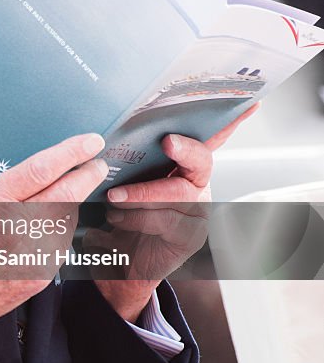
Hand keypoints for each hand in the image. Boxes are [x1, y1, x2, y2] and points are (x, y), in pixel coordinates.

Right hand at [0, 133, 107, 336]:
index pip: (41, 171)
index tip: (89, 143)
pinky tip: (42, 231)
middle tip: (97, 164)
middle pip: (66, 194)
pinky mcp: (41, 276)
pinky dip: (56, 232)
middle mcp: (16, 229)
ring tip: (61, 199)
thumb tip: (16, 181)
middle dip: (87, 175)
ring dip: (69, 205)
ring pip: (66, 219)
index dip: (70, 153)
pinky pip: (58, 244)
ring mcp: (32, 255)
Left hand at [92, 106, 256, 321]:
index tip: (249, 103)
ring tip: (113, 198)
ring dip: (142, 194)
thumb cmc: (119, 210)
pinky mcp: (190, 236)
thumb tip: (112, 130)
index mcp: (184, 163)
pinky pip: (168, 221)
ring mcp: (198, 210)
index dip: (231, 121)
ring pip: (179, 193)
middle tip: (167, 141)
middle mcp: (197, 183)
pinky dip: (138, 217)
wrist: (117, 259)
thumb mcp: (121, 178)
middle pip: (201, 161)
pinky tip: (117, 217)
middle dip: (185, 149)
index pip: (211, 137)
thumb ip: (131, 156)